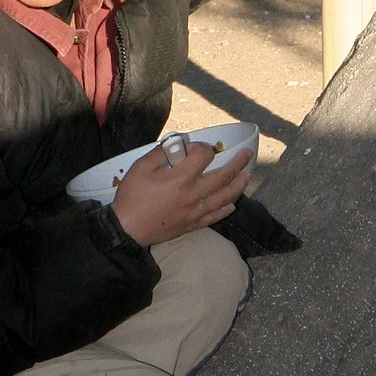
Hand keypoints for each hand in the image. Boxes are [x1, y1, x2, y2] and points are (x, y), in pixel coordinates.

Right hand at [110, 136, 253, 247]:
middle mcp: (194, 194)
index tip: (193, 148)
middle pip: (223, 176)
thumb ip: (160, 153)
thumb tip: (176, 146)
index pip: (204, 156)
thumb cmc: (132, 197)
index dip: (202, 147)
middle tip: (248, 153)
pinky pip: (215, 216)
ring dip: (239, 185)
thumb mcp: (140, 167)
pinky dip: (226, 209)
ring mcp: (196, 211)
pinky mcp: (193, 224)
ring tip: (247, 175)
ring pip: (225, 197)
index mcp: (181, 177)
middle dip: (238, 162)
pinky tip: (232, 204)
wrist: (127, 230)